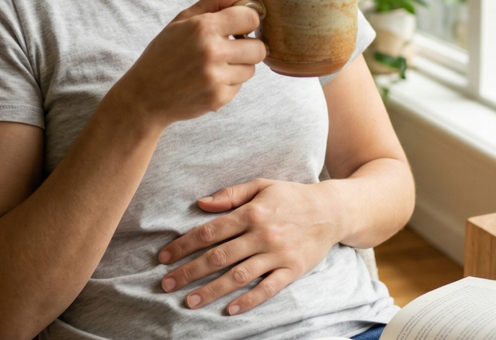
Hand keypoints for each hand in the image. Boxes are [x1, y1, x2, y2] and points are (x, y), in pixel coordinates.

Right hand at [110, 0, 264, 128]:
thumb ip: (215, 1)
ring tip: (215, 65)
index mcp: (203, 27)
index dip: (247, 20)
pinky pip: (239, 86)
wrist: (144, 96)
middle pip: (259, 48)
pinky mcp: (218, 98)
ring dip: (238, 66)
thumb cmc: (163, 54)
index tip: (238, 26)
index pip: (251, 17)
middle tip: (230, 48)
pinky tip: (208, 81)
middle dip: (248, 47)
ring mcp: (216, 77)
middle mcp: (212, 52)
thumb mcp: (182, 21)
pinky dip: (228, 83)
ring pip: (251, 69)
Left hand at [158, 179, 340, 315]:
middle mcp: (262, 234)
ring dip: (212, 289)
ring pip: (239, 275)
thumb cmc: (291, 197)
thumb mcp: (261, 186)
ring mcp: (278, 254)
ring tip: (189, 301)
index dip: (184, 245)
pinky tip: (230, 309)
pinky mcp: (292, 270)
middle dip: (189, 272)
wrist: (332, 211)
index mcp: (251, 212)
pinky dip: (249, 300)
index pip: (210, 231)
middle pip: (218, 256)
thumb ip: (230, 195)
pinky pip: (268, 289)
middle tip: (166, 285)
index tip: (164, 257)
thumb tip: (200, 204)